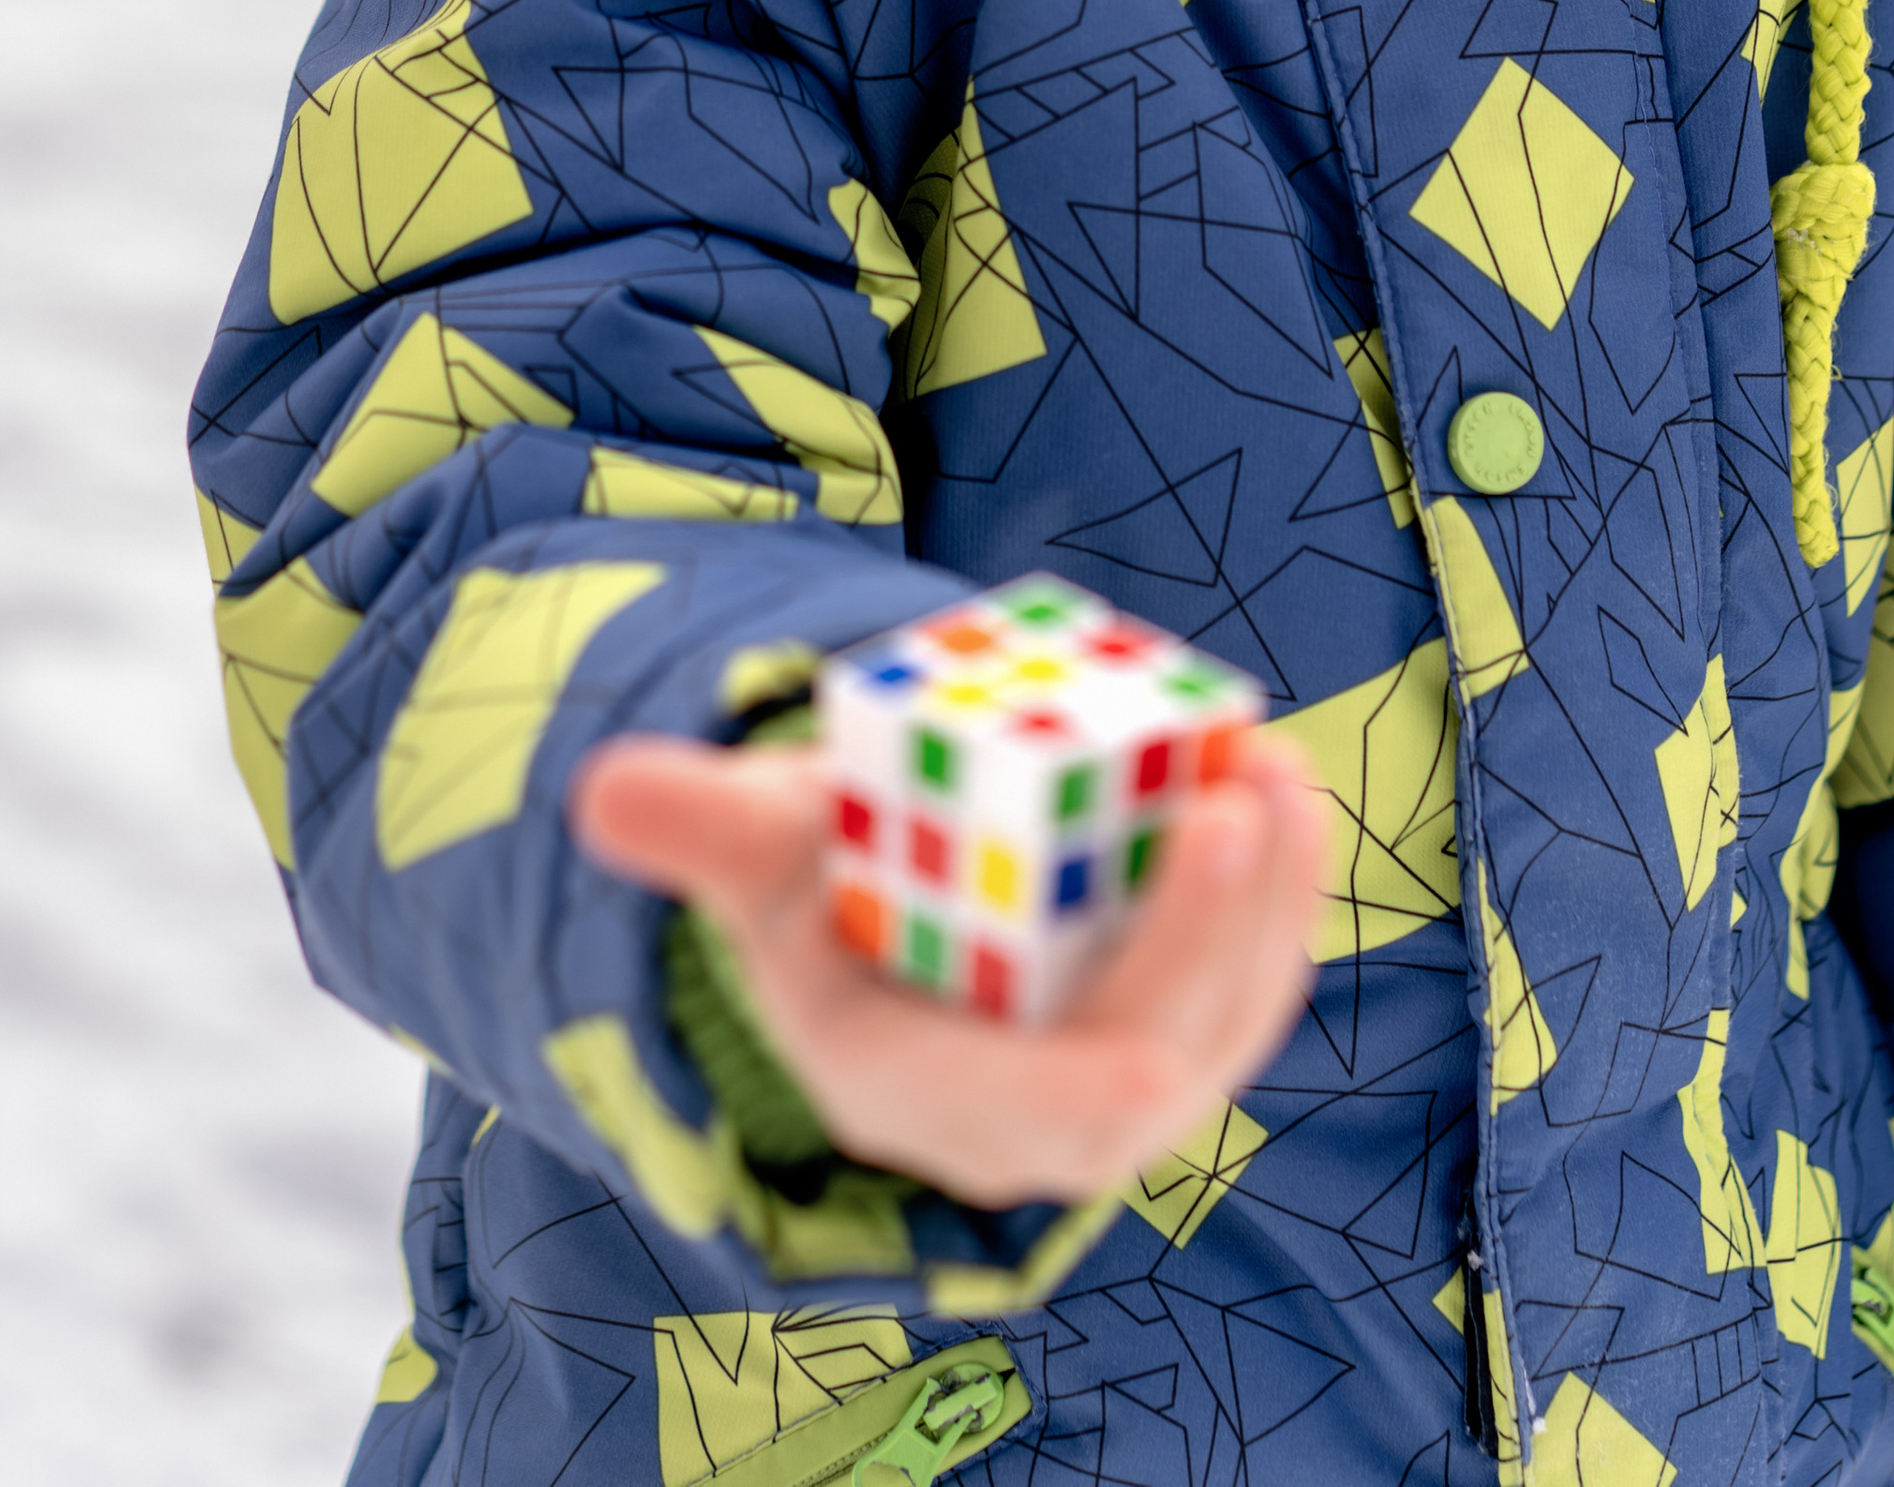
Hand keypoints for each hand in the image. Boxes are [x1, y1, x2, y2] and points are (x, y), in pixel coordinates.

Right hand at [567, 727, 1324, 1208]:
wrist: (889, 897)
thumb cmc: (818, 876)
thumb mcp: (755, 847)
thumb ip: (696, 825)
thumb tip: (603, 791)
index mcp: (915, 1088)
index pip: (1024, 1126)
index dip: (1095, 1103)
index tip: (1160, 1071)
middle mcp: (1035, 1110)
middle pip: (1155, 1056)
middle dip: (1207, 937)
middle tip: (1237, 796)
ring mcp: (1125, 1068)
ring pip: (1229, 1013)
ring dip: (1268, 901)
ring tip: (1277, 767)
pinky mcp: (1185, 1015)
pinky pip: (1254, 974)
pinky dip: (1281, 892)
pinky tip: (1290, 790)